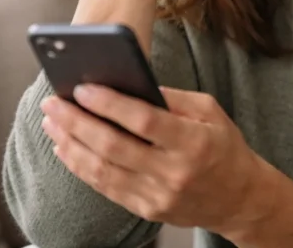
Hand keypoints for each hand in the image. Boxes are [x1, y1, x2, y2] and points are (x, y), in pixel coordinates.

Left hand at [40, 85, 266, 237]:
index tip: (82, 88)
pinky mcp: (146, 210)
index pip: (144, 121)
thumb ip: (172, 98)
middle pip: (114, 147)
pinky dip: (81, 167)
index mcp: (193, 142)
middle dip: (77, 122)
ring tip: (52, 123)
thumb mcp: (210, 111)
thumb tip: (130, 82)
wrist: (240, 199)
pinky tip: (66, 148)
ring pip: (102, 170)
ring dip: (71, 145)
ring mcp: (158, 196)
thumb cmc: (223, 147)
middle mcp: (173, 172)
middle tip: (53, 103)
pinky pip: (105, 188)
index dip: (109, 104)